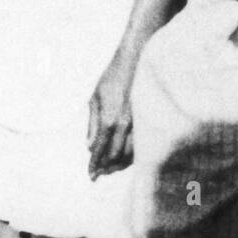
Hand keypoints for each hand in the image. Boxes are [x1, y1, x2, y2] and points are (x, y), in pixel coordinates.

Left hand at [88, 48, 137, 176]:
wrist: (136, 61)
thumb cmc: (111, 78)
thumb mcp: (94, 98)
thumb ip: (91, 123)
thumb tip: (88, 146)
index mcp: (109, 119)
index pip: (99, 149)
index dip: (94, 164)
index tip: (90, 175)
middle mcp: (125, 125)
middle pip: (115, 156)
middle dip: (106, 167)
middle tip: (98, 174)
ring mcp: (139, 123)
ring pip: (130, 154)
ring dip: (119, 164)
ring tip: (110, 169)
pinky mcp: (148, 120)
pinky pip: (142, 145)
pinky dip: (133, 155)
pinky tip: (125, 158)